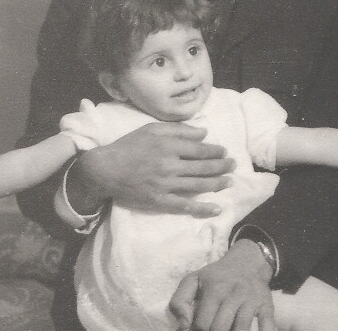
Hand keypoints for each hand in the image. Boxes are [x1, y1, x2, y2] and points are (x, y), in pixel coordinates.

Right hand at [69, 122, 234, 215]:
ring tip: (229, 181)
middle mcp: (169, 165)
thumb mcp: (152, 129)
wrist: (105, 170)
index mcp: (168, 145)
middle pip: (203, 167)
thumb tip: (204, 132)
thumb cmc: (129, 146)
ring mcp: (165, 185)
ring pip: (198, 185)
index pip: (200, 149)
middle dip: (222, 166)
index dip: (216, 151)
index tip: (224, 151)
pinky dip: (202, 208)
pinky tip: (217, 208)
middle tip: (233, 165)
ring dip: (218, 183)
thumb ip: (179, 130)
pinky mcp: (159, 201)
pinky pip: (185, 206)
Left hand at [169, 239, 274, 330]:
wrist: (248, 262)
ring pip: (240, 330)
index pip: (202, 324)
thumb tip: (183, 326)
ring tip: (227, 330)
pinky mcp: (267, 305)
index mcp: (215, 289)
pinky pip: (267, 325)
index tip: (198, 329)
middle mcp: (234, 294)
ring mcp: (252, 300)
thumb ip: (179, 302)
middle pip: (220, 329)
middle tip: (213, 329)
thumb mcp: (193, 281)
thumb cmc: (216, 276)